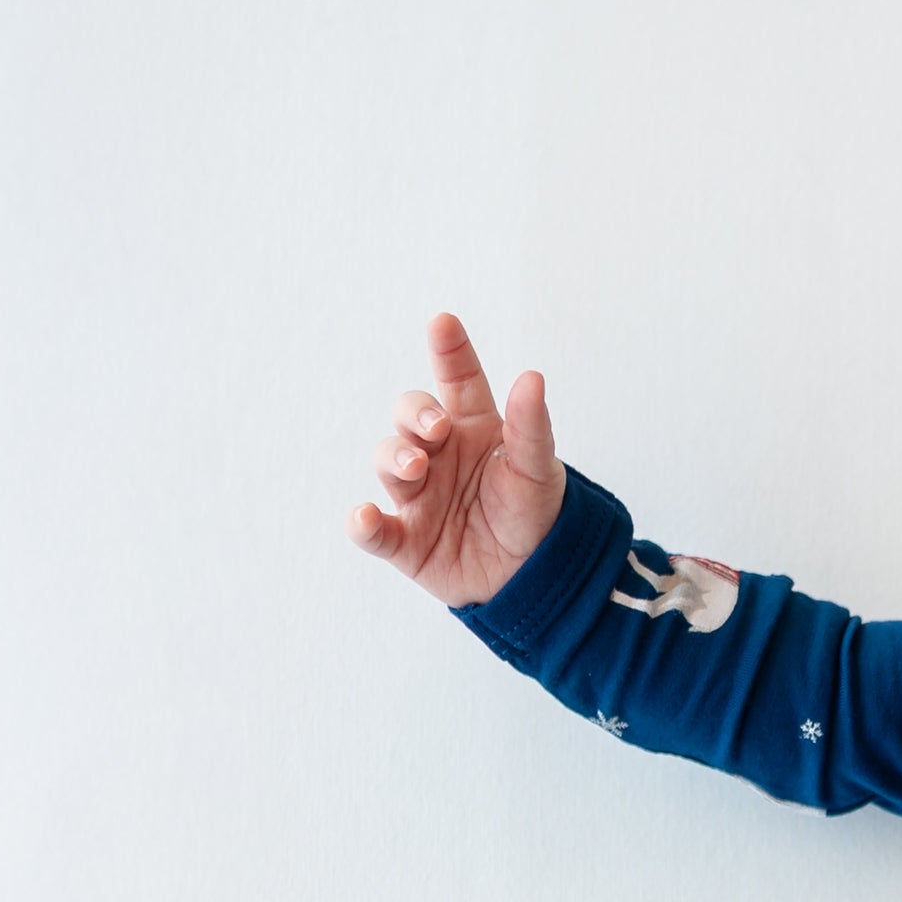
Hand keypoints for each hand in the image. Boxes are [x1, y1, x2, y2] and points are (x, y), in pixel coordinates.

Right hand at [346, 311, 567, 607]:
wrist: (535, 578)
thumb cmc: (534, 514)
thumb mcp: (539, 470)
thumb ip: (531, 427)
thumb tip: (531, 376)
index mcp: (473, 430)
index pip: (458, 381)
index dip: (449, 352)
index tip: (444, 323)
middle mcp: (439, 455)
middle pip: (410, 416)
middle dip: (414, 414)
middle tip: (435, 429)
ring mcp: (418, 496)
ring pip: (388, 462)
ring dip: (395, 458)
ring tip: (416, 467)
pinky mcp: (405, 540)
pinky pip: (374, 530)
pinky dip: (363, 524)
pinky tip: (364, 516)